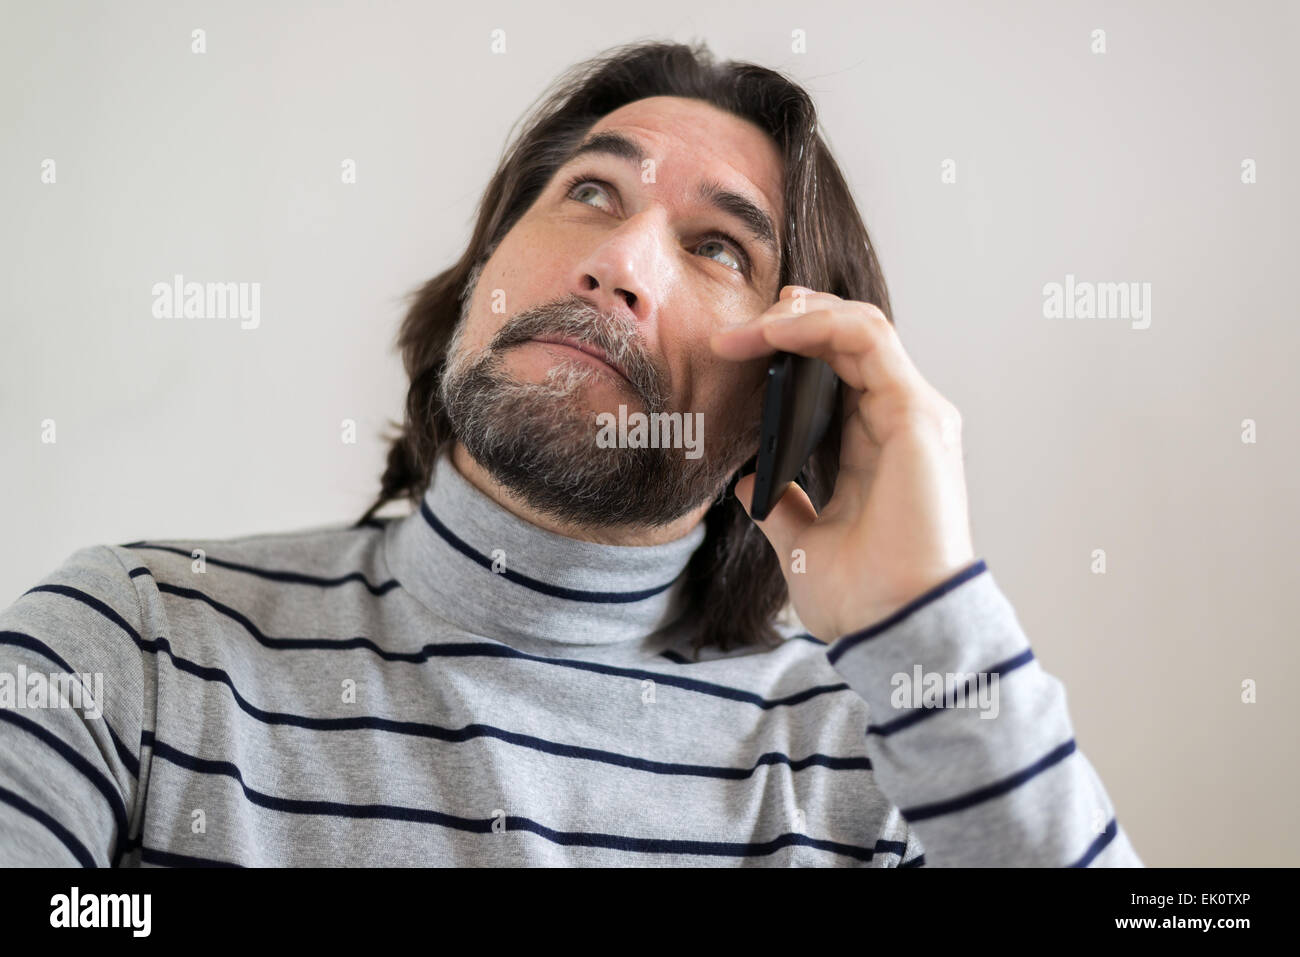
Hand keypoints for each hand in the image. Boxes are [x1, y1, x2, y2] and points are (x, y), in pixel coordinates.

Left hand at [709, 286, 975, 640]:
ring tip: (744, 331)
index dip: (792, 348)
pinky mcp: (915, 413)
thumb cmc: (863, 597)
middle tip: (735, 331)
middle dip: (791, 320)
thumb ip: (785, 508)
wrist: (895, 626)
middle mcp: (901, 421)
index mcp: (878, 446)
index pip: (839, 371)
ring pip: (859, 325)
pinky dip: (817, 325)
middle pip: (848, 338)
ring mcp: (913, 413)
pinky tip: (772, 334)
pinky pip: (866, 339)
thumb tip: (753, 482)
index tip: (736, 350)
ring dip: (796, 318)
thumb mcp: (804, 546)